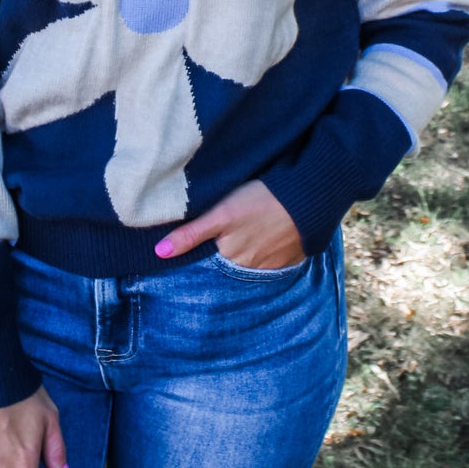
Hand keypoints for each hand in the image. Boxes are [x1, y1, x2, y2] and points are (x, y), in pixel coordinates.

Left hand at [154, 179, 305, 269]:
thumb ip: (191, 235)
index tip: (194, 252)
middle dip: (221, 260)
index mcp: (231, 259)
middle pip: (229, 267)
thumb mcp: (221, 213)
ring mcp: (272, 266)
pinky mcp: (290, 258)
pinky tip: (263, 239)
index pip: (208, 267)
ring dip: (244, 256)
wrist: (309, 198)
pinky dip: (264, 254)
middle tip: (222, 239)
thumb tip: (159, 253)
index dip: (201, 259)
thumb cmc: (261, 201)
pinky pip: (271, 263)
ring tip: (244, 237)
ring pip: (250, 265)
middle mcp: (250, 269)